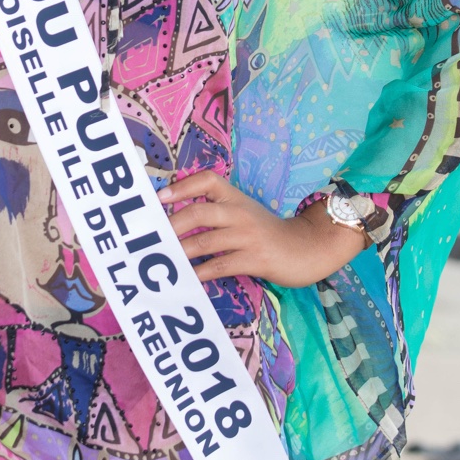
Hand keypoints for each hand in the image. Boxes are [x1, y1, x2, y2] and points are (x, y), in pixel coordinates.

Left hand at [158, 171, 365, 287]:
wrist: (307, 247)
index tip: (160, 198)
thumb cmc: (268, 232)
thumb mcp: (244, 213)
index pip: (207, 180)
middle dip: (172, 225)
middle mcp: (240, 212)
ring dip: (180, 252)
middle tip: (151, 238)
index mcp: (236, 197)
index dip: (182, 186)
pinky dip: (201, 273)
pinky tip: (187, 279)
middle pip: (199, 212)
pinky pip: (220, 265)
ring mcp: (248, 235)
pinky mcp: (255, 259)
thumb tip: (176, 223)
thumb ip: (217, 212)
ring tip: (160, 259)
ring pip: (205, 241)